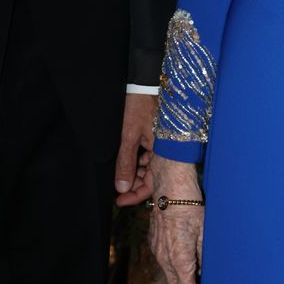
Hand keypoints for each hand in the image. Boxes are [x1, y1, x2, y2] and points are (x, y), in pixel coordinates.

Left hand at [114, 92, 155, 206]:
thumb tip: (122, 188)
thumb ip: (125, 163)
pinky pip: (148, 157)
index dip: (135, 195)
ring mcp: (161, 145)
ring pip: (148, 168)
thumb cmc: (139, 107)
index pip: (152, 185)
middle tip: (117, 188)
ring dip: (134, 172)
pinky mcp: (157, 139)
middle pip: (151, 178)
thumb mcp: (129, 136)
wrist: (145, 83)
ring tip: (119, 174)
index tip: (119, 200)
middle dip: (133, 184)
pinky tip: (126, 160)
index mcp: (164, 152)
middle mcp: (166, 151)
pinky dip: (137, 161)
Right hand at [146, 154, 202, 283]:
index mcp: (179, 257)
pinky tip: (184, 265)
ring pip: (168, 275)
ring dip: (180, 283)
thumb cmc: (191, 204)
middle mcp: (164, 257)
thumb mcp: (205, 229)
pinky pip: (163, 262)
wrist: (170, 184)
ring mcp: (157, 249)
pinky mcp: (154, 241)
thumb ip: (204, 254)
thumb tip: (208, 272)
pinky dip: (173, 270)